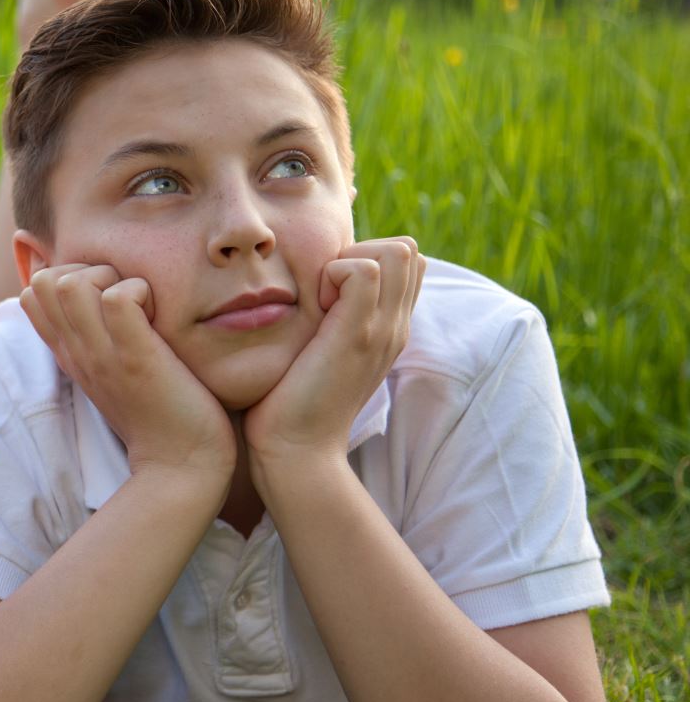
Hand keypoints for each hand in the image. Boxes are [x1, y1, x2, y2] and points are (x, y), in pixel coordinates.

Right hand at [20, 264, 234, 483]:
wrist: (180, 466)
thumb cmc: (159, 413)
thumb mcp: (115, 370)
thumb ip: (101, 336)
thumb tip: (106, 298)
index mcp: (69, 354)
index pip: (30, 294)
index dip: (66, 276)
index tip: (104, 298)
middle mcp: (76, 352)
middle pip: (42, 281)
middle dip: (87, 270)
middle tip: (125, 299)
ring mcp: (102, 355)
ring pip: (70, 282)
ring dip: (110, 278)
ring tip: (140, 306)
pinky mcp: (135, 358)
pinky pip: (119, 298)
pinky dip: (142, 293)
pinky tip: (158, 319)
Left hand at [244, 237, 424, 470]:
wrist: (296, 451)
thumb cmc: (292, 402)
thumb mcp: (322, 353)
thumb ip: (331, 321)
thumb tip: (313, 289)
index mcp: (389, 329)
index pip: (407, 262)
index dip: (367, 258)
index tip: (329, 290)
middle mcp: (395, 326)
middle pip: (407, 250)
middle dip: (362, 251)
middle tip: (325, 290)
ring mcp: (382, 330)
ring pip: (396, 251)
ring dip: (350, 259)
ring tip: (321, 298)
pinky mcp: (357, 334)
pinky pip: (364, 270)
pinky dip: (333, 273)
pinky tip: (313, 305)